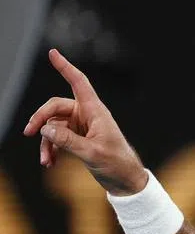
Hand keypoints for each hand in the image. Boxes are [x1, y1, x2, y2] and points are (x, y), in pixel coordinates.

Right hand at [23, 49, 147, 195]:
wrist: (125, 180)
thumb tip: (45, 129)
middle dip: (40, 119)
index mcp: (95, 111)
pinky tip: (50, 162)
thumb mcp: (91, 153)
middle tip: (29, 133)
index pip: (79, 83)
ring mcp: (81, 126)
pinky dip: (51, 149)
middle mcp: (87, 115)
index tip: (52, 53)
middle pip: (55, 107)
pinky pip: (56, 137)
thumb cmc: (116, 163)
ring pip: (53, 126)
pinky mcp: (77, 138)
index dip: (66, 67)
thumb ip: (67, 141)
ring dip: (46, 142)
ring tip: (45, 161)